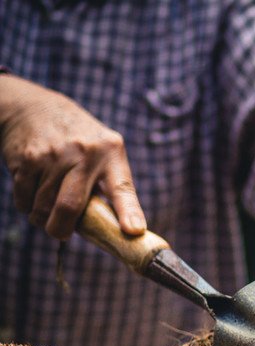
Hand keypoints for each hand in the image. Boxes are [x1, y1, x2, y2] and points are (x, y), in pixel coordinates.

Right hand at [0, 74, 144, 239]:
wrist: (34, 106)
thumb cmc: (79, 140)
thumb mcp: (103, 150)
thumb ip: (110, 184)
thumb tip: (118, 229)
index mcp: (111, 153)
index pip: (123, 189)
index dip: (129, 213)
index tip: (134, 231)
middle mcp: (84, 153)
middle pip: (70, 207)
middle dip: (62, 229)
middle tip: (62, 233)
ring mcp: (53, 156)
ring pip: (43, 207)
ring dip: (43, 217)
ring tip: (48, 207)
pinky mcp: (27, 160)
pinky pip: (24, 200)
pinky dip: (27, 206)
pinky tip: (34, 193)